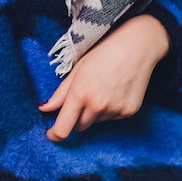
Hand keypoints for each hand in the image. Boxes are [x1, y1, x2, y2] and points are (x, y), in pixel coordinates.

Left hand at [39, 15, 170, 141]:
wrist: (137, 45)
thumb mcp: (77, 69)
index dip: (54, 135)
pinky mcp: (129, 112)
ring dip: (93, 112)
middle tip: (80, 98)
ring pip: (96, 121)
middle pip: (79, 127)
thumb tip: (44, 108)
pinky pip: (112, 118)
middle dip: (75, 118)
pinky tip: (114, 90)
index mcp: (80, 94)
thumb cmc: (104, 52)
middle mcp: (97, 106)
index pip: (63, 129)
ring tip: (102, 88)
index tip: (51, 134)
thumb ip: (60, 93)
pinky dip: (109, 109)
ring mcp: (115, 110)